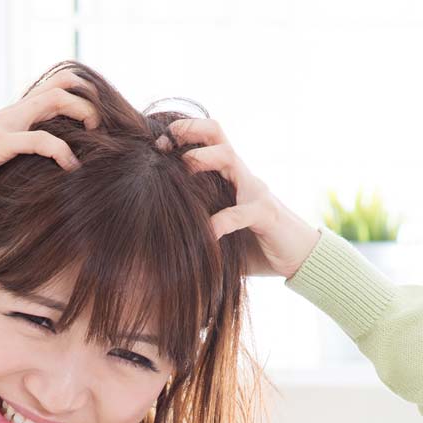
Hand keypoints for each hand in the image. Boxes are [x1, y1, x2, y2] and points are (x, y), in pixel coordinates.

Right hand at [0, 69, 100, 208]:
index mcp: (13, 118)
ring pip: (52, 101)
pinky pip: (38, 140)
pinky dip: (61, 151)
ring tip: (96, 138)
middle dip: (88, 100)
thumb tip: (44, 177)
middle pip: (59, 85)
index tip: (96, 125)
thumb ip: (19, 161)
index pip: (52, 90)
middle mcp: (12, 114)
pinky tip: (71, 167)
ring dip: (82, 114)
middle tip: (102, 127)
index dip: (80, 98)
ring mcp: (5, 126)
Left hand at [158, 119, 320, 278]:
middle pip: (217, 135)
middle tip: (163, 144)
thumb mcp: (217, 233)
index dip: (181, 135)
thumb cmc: (253, 246)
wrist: (299, 258)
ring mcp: (254, 191)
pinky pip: (241, 213)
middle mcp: (241, 176)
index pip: (206, 139)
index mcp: (228, 176)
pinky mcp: (265, 215)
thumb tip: (155, 246)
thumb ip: (194, 230)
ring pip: (230, 158)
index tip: (155, 146)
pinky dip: (221, 221)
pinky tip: (205, 233)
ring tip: (184, 167)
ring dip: (204, 158)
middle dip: (189, 131)